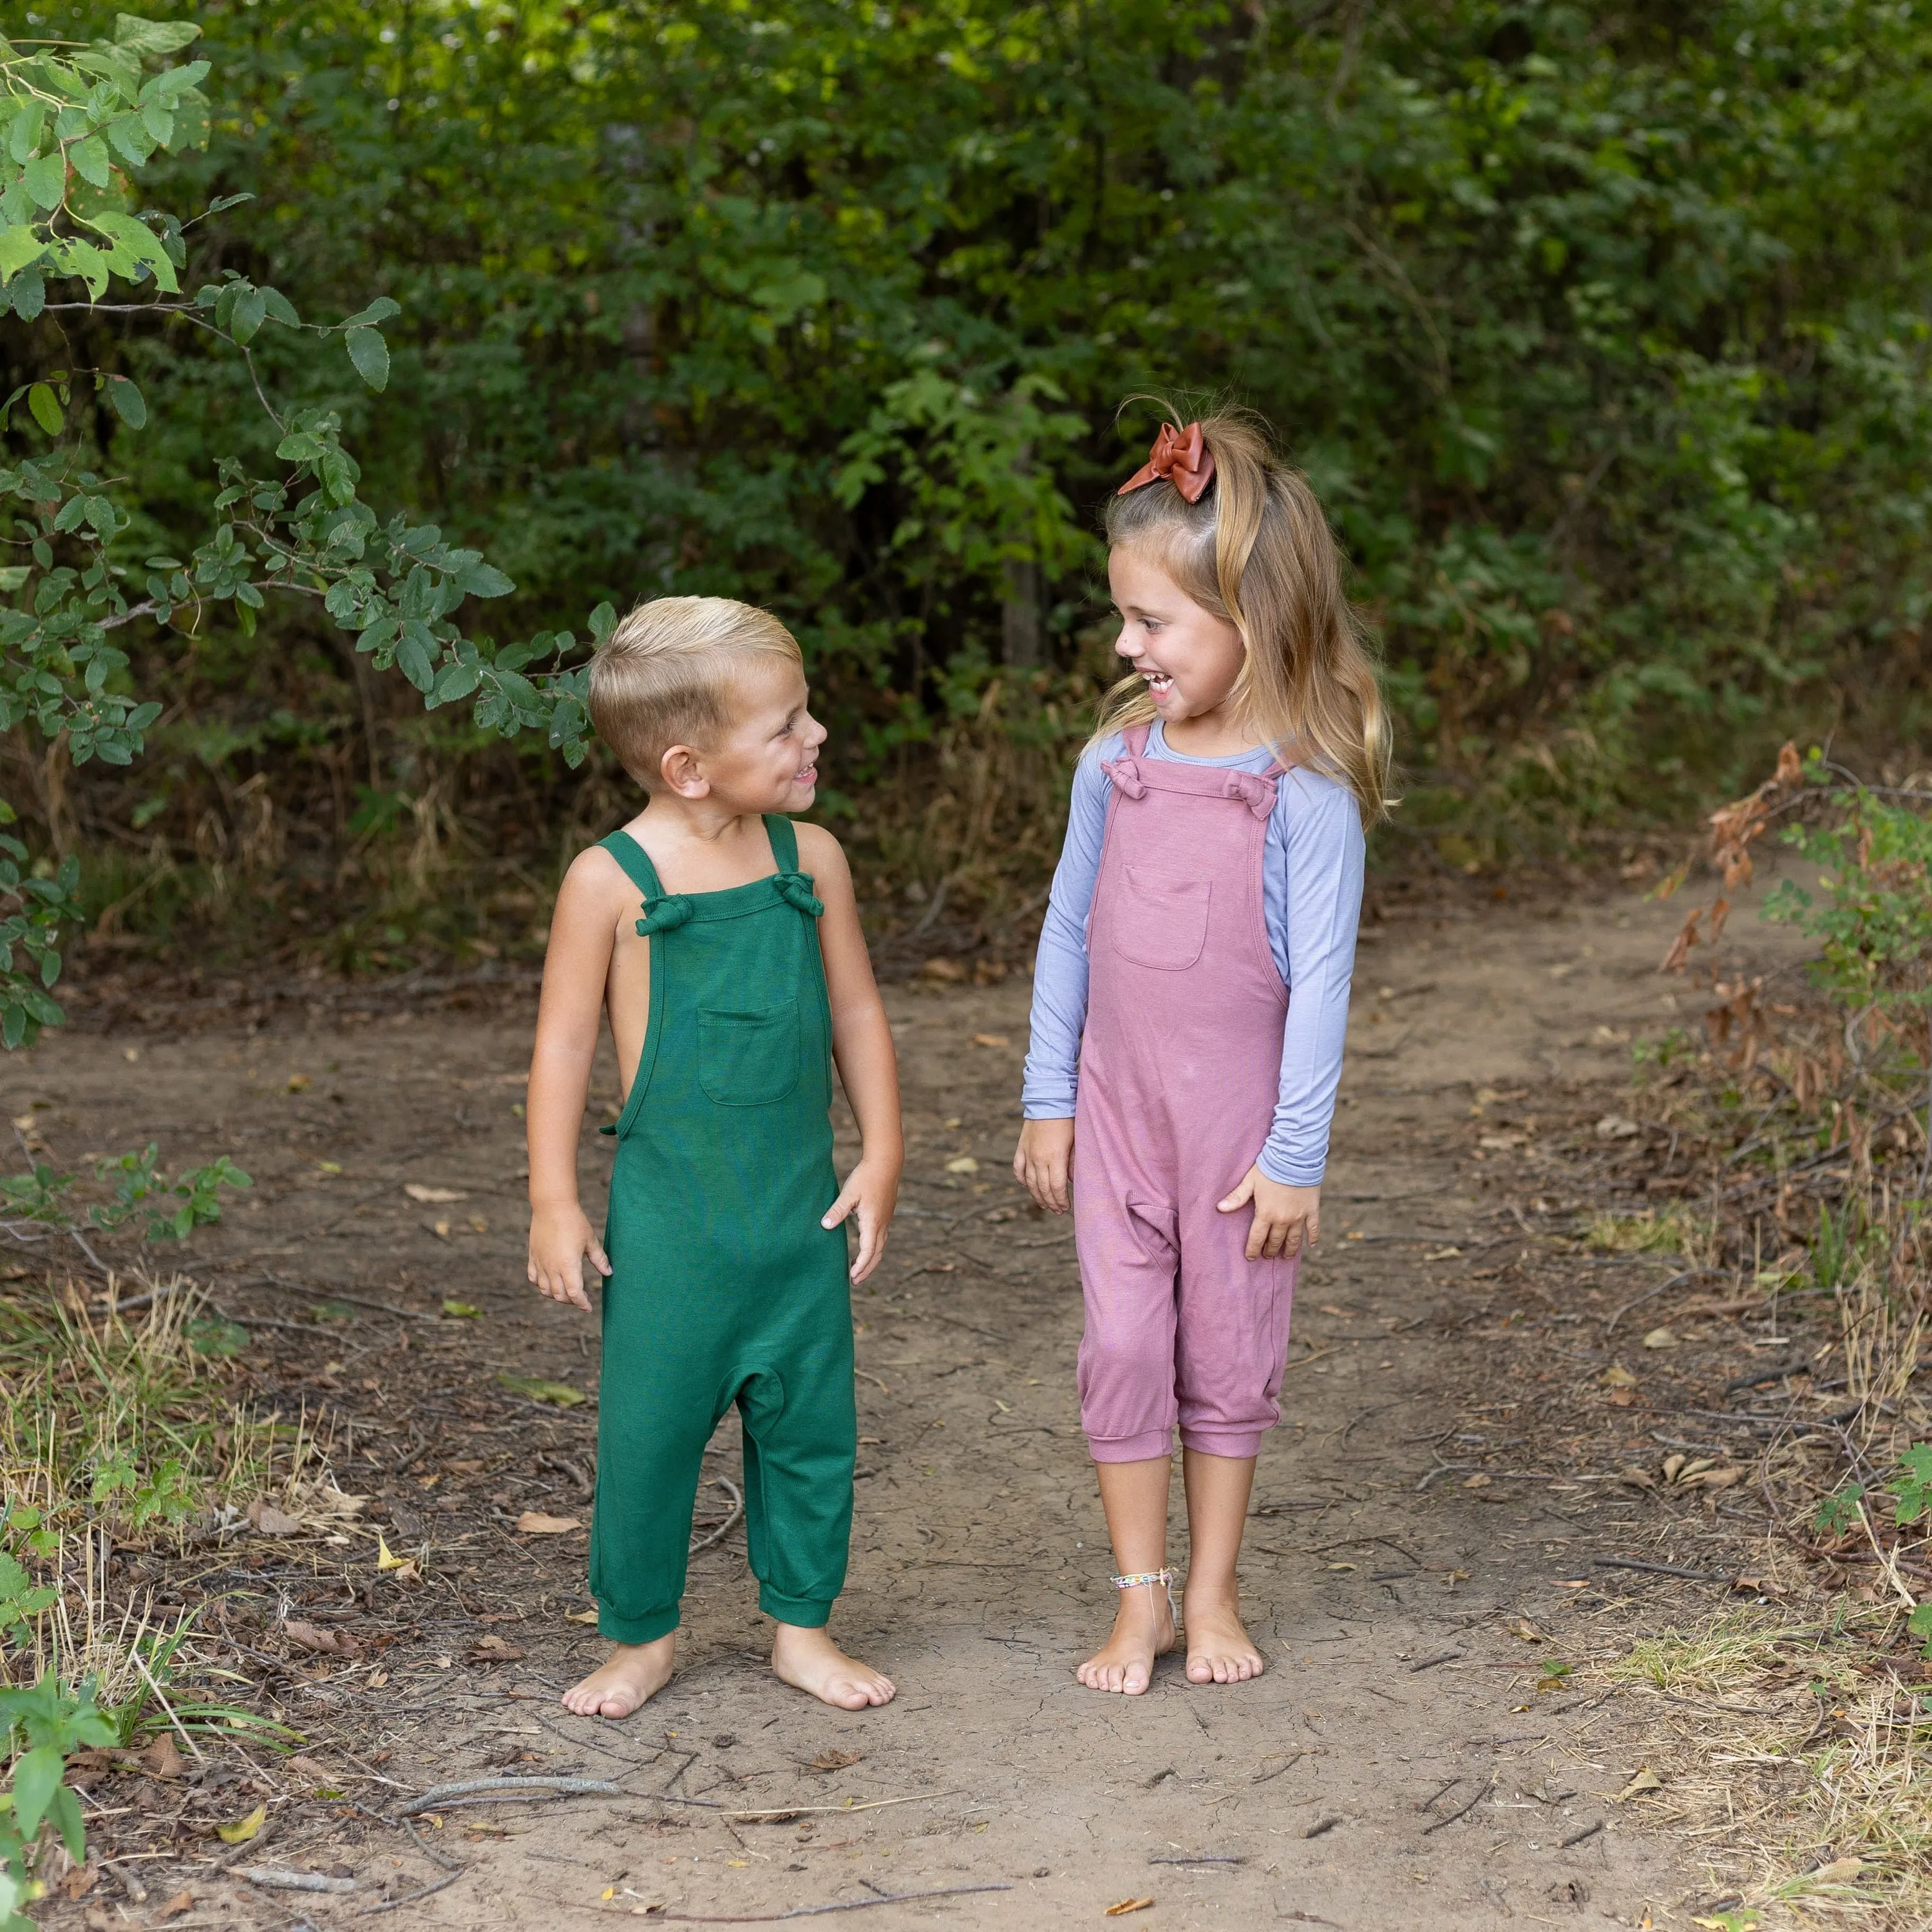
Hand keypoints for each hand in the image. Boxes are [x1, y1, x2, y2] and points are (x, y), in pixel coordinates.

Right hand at [527, 1200, 610, 1312]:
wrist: (552, 1206)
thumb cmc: (574, 1222)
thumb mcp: (590, 1240)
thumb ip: (599, 1259)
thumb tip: (609, 1273)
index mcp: (568, 1265)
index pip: (575, 1294)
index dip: (582, 1303)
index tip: (589, 1308)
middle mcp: (552, 1268)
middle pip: (560, 1295)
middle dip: (571, 1301)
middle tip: (581, 1299)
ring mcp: (540, 1263)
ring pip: (545, 1290)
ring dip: (556, 1295)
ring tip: (566, 1293)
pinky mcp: (532, 1257)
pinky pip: (534, 1278)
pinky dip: (541, 1285)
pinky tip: (549, 1282)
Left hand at [823, 1155, 899, 1283]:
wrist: (886, 1163)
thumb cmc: (866, 1177)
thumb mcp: (849, 1193)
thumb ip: (837, 1210)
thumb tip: (825, 1226)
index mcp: (873, 1222)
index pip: (868, 1251)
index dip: (860, 1266)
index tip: (851, 1277)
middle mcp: (882, 1224)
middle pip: (877, 1254)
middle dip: (866, 1269)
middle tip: (854, 1282)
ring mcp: (885, 1220)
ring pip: (880, 1247)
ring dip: (870, 1260)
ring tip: (857, 1270)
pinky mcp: (885, 1215)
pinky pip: (880, 1238)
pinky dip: (873, 1249)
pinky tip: (863, 1247)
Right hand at [1013, 1117, 1073, 1213]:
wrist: (1049, 1100)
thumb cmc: (1067, 1119)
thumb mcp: (1076, 1141)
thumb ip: (1073, 1163)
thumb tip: (1070, 1180)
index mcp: (1055, 1157)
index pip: (1057, 1187)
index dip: (1061, 1200)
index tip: (1066, 1208)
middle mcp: (1039, 1159)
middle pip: (1043, 1188)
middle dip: (1051, 1202)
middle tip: (1057, 1211)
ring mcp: (1027, 1154)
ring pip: (1029, 1182)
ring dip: (1037, 1196)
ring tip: (1044, 1205)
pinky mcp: (1021, 1148)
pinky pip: (1017, 1169)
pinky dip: (1022, 1180)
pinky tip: (1027, 1187)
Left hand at [1216, 1167, 1319, 1260]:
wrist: (1295, 1157)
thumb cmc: (1269, 1168)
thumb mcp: (1250, 1181)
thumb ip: (1237, 1197)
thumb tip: (1220, 1208)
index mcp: (1265, 1214)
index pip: (1257, 1238)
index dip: (1253, 1249)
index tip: (1250, 1258)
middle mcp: (1283, 1220)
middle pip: (1275, 1241)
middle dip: (1270, 1250)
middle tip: (1267, 1255)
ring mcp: (1299, 1217)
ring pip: (1294, 1239)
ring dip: (1289, 1249)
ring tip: (1286, 1256)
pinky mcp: (1312, 1210)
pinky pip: (1314, 1229)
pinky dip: (1313, 1238)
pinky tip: (1310, 1245)